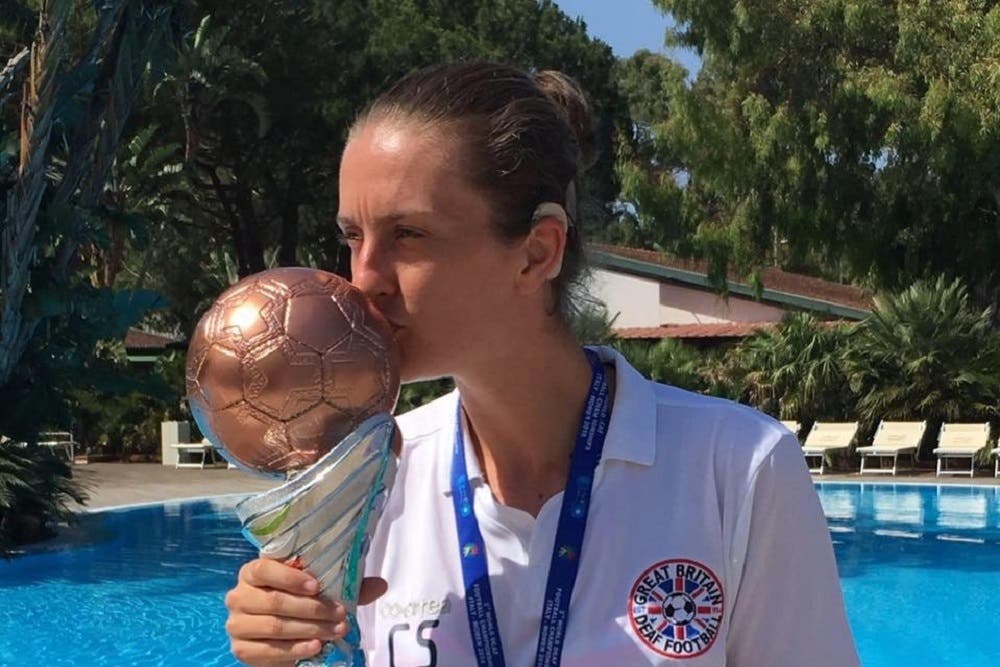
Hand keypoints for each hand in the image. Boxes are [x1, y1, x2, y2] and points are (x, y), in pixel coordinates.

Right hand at [225, 558, 387, 666]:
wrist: (279, 634)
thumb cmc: (299, 602)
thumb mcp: (320, 590)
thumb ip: (346, 586)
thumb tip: (381, 585)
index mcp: (253, 572)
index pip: (264, 569)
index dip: (290, 577)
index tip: (317, 585)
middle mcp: (238, 595)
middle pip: (274, 602)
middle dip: (312, 609)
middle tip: (340, 614)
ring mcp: (236, 624)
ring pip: (274, 627)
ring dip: (309, 630)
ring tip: (336, 631)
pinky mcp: (240, 649)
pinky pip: (268, 651)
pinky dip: (294, 650)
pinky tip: (316, 646)